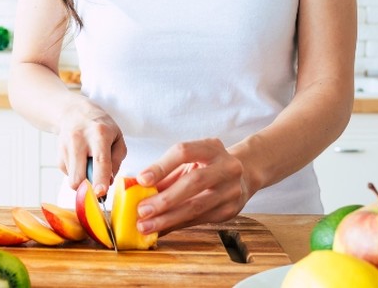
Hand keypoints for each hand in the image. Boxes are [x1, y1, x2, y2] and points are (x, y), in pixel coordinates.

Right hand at [57, 102, 125, 197]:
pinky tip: (80, 160)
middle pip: (79, 176)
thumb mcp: (117, 137)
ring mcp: (66, 147)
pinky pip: (69, 175)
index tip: (100, 193)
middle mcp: (80, 140)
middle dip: (88, 188)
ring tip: (89, 164)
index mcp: (99, 135)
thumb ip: (116, 160)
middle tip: (98, 185)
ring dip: (84, 178)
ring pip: (73, 179)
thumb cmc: (100, 126)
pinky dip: (77, 173)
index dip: (100, 179)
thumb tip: (109, 181)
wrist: (73, 112)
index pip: (100, 161)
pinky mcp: (58, 155)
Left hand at [134, 138, 249, 233]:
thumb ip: (165, 171)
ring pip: (197, 206)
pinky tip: (160, 229)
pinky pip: (199, 220)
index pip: (184, 152)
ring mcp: (231, 190)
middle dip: (165, 199)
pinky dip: (176, 225)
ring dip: (168, 218)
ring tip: (146, 225)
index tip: (142, 180)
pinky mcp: (230, 210)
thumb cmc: (206, 166)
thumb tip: (134, 187)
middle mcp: (226, 167)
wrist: (243, 175)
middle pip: (194, 182)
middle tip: (141, 210)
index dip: (162, 166)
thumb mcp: (189, 160)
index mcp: (212, 147)